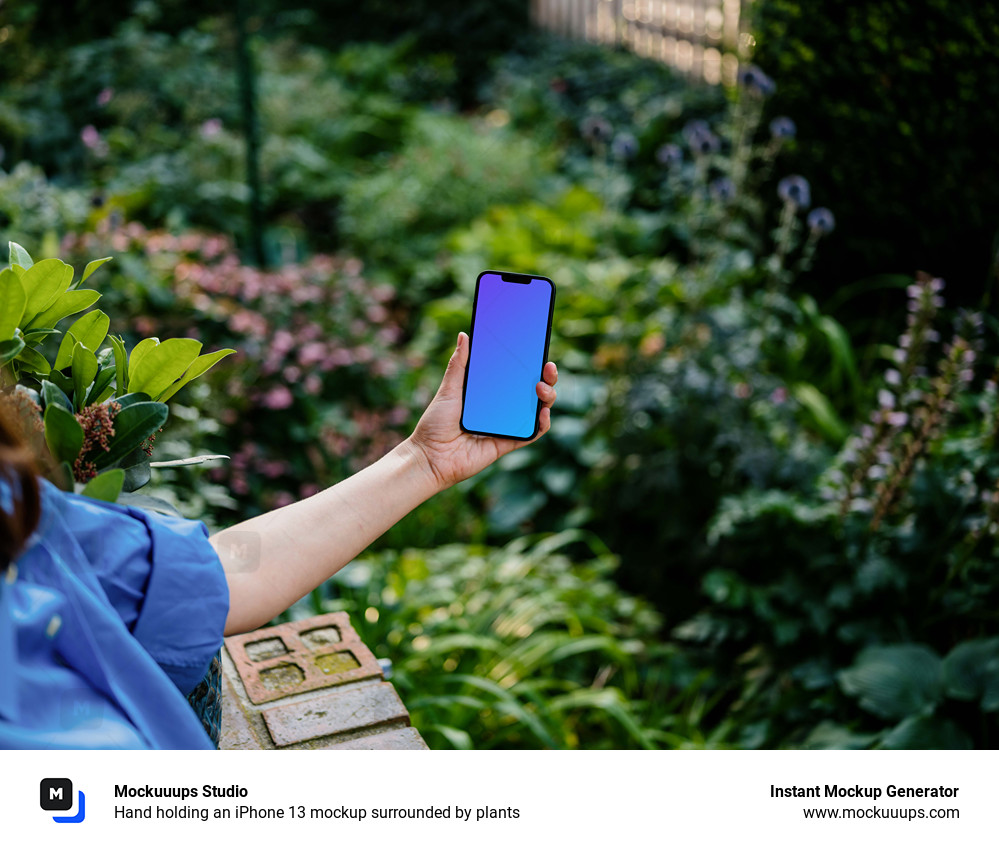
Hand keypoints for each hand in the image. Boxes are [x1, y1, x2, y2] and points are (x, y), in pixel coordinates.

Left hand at [406, 331, 557, 490]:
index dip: (530, 363)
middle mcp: (501, 408)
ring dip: (547, 397)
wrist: (430, 457)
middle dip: (546, 377)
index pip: (515, 375)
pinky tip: (542, 412)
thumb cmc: (434, 424)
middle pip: (532, 391)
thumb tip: (465, 335)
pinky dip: (542, 423)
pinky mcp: (508, 443)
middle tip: (548, 367)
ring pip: (537, 410)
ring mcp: (507, 425)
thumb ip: (458, 365)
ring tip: (542, 388)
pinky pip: (532, 433)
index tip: (537, 349)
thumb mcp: (448, 390)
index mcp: (488, 393)